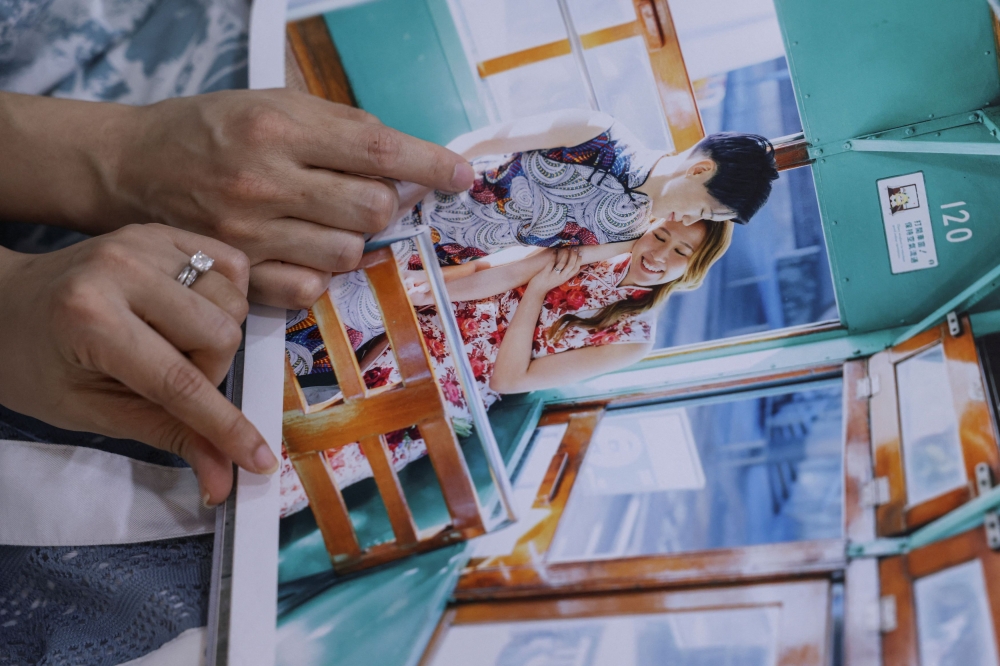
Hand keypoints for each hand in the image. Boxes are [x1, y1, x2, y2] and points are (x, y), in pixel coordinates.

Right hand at [0, 90, 475, 308]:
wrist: (132, 167)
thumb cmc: (212, 130)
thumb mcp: (273, 105)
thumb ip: (342, 130)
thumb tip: (408, 162)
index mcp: (278, 129)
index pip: (377, 150)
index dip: (430, 164)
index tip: (462, 174)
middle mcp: (264, 182)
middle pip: (373, 209)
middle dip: (384, 203)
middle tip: (364, 194)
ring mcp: (250, 235)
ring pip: (348, 253)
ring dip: (351, 238)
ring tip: (321, 220)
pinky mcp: (239, 274)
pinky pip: (311, 290)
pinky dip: (319, 274)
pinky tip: (301, 251)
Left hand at [0, 224, 271, 504]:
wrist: (3, 304)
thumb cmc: (36, 364)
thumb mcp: (90, 411)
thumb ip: (165, 435)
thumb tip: (224, 478)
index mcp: (90, 319)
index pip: (180, 381)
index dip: (225, 427)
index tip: (259, 460)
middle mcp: (121, 268)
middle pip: (222, 335)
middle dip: (210, 371)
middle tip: (170, 377)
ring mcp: (144, 241)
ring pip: (233, 300)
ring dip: (217, 335)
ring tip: (174, 342)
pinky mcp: (161, 231)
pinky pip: (231, 264)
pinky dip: (226, 295)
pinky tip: (192, 310)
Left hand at [527, 248, 582, 293]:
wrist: (538, 290)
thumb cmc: (551, 283)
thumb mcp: (563, 279)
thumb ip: (571, 273)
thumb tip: (584, 267)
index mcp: (565, 278)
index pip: (575, 269)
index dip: (579, 261)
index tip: (580, 253)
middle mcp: (561, 277)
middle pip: (571, 266)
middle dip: (574, 256)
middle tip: (575, 248)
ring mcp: (553, 275)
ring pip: (562, 264)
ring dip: (565, 255)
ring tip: (567, 248)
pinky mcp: (546, 273)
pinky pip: (551, 263)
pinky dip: (554, 256)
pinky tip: (555, 250)